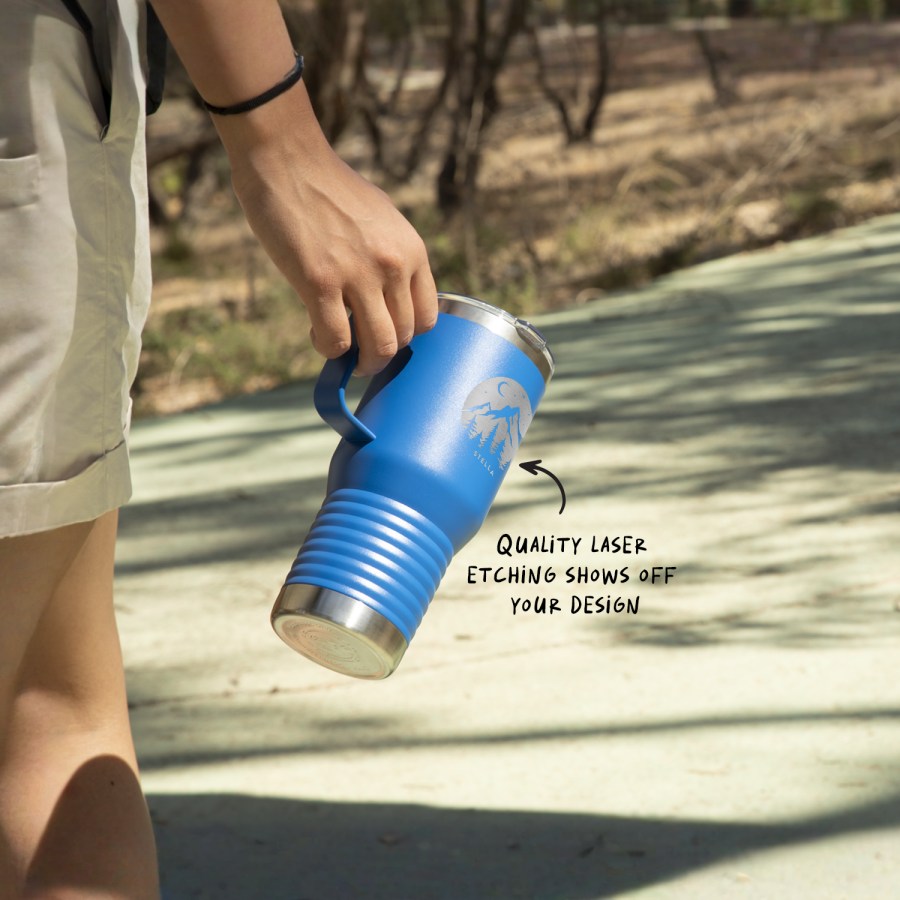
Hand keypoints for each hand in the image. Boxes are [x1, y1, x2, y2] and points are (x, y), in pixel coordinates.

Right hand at [219, 93, 437, 375]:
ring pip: (378, 346)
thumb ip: (392, 257)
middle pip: (403, 337)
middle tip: (361, 351)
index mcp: (412, 250)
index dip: (406, 335)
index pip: (427, 317)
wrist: (286, 158)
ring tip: (344, 351)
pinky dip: (328, 349)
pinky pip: (336, 340)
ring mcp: (359, 275)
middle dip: (381, 353)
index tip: (385, 333)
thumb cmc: (328, 189)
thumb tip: (390, 298)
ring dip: (361, 361)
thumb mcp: (381, 219)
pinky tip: (316, 333)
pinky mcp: (321, 282)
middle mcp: (393, 265)